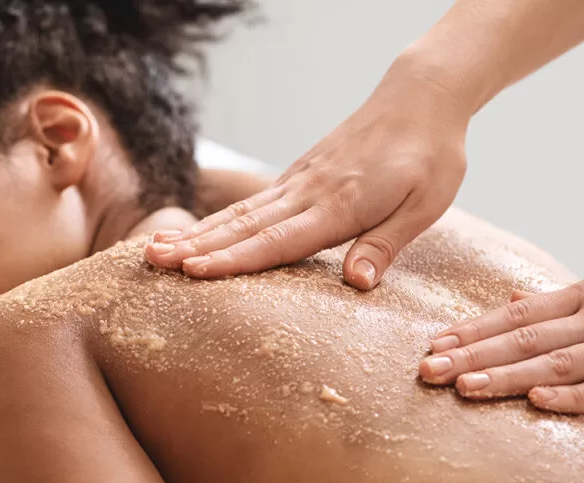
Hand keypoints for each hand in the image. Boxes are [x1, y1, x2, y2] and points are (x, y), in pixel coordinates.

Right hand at [145, 50, 470, 289]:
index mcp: (341, 204)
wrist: (421, 97)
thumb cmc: (431, 155)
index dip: (235, 258)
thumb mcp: (424, 206)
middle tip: (152, 261)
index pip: (279, 239)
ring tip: (158, 247)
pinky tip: (202, 229)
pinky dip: (222, 218)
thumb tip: (355, 284)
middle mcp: (311, 191)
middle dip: (197, 245)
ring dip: (199, 232)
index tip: (194, 271)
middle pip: (246, 224)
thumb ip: (385, 244)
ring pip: (242, 211)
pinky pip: (255, 201)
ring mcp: (301, 180)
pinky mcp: (301, 174)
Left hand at [419, 254, 583, 413]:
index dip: (474, 328)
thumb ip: (564, 295)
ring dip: (507, 377)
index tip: (436, 342)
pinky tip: (536, 403)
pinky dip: (573, 397)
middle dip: (473, 354)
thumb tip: (513, 301)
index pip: (518, 313)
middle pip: (525, 338)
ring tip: (464, 388)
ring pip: (556, 364)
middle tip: (429, 369)